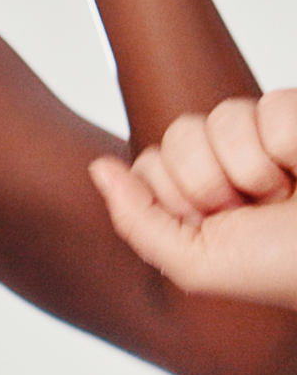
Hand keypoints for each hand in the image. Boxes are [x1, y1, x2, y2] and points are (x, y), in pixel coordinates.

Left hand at [91, 91, 296, 309]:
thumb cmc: (285, 269)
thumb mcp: (196, 264)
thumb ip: (136, 220)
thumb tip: (97, 167)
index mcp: (195, 196)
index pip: (148, 165)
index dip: (175, 198)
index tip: (211, 226)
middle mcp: (226, 160)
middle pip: (178, 135)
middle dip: (212, 184)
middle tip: (254, 211)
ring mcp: (267, 134)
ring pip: (221, 117)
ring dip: (255, 169)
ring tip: (286, 195)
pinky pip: (273, 106)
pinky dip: (292, 146)